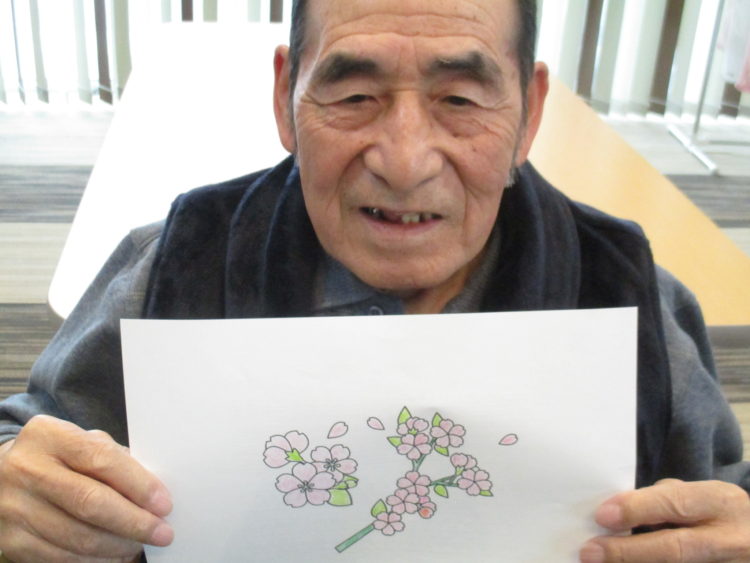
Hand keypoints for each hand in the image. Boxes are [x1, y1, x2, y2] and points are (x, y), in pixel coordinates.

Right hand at [0, 415, 172, 561]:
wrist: (4, 476)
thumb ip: (115, 460)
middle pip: (90, 502)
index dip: (138, 484)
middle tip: (162, 532)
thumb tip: (153, 494)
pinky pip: (60, 558)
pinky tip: (114, 556)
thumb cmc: (59, 458)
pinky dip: (94, 561)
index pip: (101, 459)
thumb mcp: (84, 443)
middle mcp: (25, 469)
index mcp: (49, 435)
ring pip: (77, 536)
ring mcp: (14, 507)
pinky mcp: (11, 540)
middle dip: (134, 522)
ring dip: (117, 546)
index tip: (164, 504)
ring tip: (139, 544)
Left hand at [580, 479, 749, 561]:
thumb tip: (617, 510)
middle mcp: (731, 540)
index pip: (675, 504)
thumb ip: (664, 499)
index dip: (636, 510)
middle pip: (675, 549)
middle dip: (627, 552)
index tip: (602, 516)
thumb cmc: (717, 513)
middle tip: (590, 551)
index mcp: (722, 504)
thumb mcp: (701, 495)